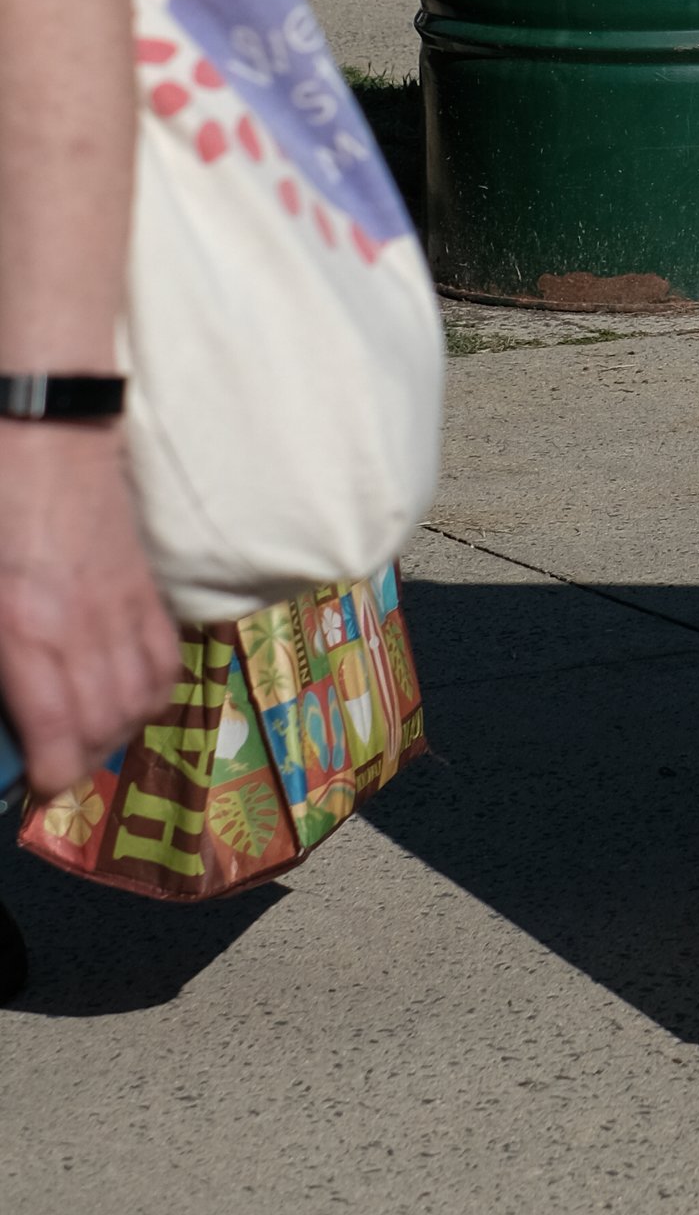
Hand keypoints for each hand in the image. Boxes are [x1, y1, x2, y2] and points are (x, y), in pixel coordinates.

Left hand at [0, 426, 178, 798]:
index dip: (53, 774)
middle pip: (105, 725)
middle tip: (57, 764)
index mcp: (26, 628)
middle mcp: (83, 627)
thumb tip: (8, 693)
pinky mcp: (143, 585)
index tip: (41, 784)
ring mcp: (121, 606)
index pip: (59, 730)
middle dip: (82, 759)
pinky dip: (153, 690)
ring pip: (142, 699)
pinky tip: (130, 695)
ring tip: (91, 735)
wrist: (47, 430)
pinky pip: (166, 658)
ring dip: (119, 729)